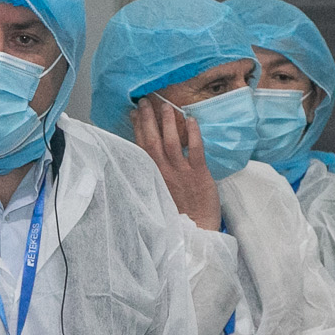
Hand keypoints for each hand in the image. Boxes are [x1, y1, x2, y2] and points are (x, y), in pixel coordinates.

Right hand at [132, 95, 220, 230]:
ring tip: (166, 105)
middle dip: (148, 118)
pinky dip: (193, 133)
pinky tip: (191, 119)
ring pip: (171, 141)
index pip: (140, 147)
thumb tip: (151, 160)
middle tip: (145, 100)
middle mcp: (162, 172)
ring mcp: (180, 172)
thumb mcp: (157, 196)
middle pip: (152, 140)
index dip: (137, 128)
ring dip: (167, 121)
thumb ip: (154, 177)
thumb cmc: (177, 217)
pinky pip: (195, 149)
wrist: (195, 233)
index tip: (135, 113)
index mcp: (151, 177)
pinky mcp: (199, 175)